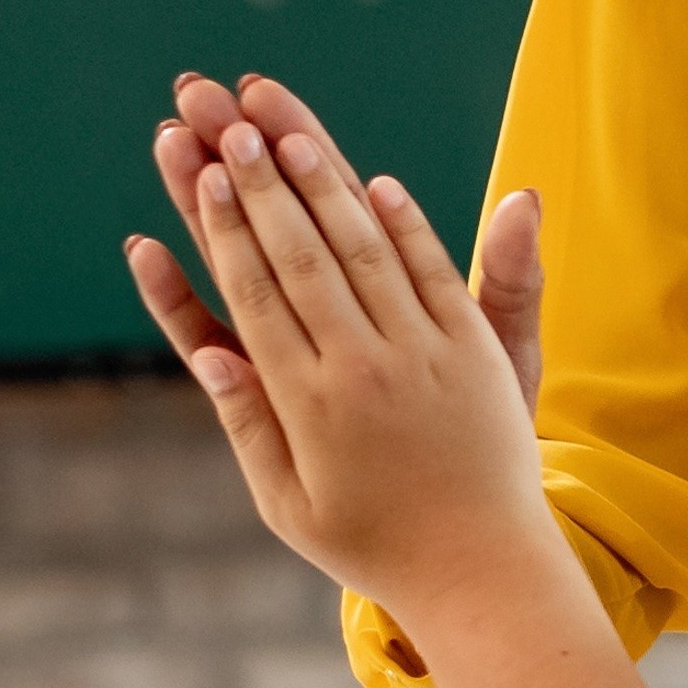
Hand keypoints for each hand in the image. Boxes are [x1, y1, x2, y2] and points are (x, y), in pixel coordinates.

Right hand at [124, 78, 556, 618]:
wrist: (483, 571)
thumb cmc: (371, 542)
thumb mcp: (289, 501)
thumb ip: (249, 422)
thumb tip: (211, 350)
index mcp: (307, 403)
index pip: (256, 291)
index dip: (227, 223)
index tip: (204, 167)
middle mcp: (364, 367)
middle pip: (301, 253)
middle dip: (259, 180)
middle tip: (223, 116)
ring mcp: (425, 353)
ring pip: (364, 249)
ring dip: (322, 183)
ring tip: (284, 127)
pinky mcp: (475, 350)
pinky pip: (436, 274)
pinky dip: (405, 226)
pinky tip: (373, 182)